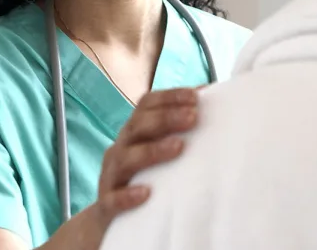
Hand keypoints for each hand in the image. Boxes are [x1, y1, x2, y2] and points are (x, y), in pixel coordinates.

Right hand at [42, 88, 199, 249]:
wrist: (110, 220)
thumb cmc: (144, 178)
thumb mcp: (156, 150)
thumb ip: (177, 130)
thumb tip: (209, 100)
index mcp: (133, 132)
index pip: (146, 105)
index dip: (169, 97)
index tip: (195, 97)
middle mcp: (120, 148)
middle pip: (138, 126)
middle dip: (166, 119)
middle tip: (193, 117)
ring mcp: (111, 176)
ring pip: (126, 159)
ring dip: (152, 151)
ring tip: (178, 147)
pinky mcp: (106, 205)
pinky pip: (113, 199)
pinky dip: (127, 195)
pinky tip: (146, 193)